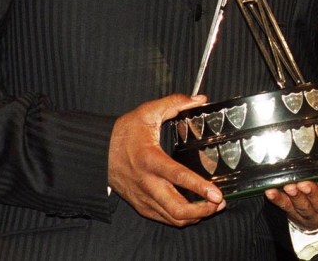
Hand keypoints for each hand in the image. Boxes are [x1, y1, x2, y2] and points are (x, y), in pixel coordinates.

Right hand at [108, 94, 224, 226]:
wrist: (97, 153)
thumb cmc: (123, 133)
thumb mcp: (147, 111)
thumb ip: (175, 102)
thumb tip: (199, 99)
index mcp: (150, 160)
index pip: (178, 177)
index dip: (200, 187)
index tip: (217, 194)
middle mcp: (147, 183)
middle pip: (177, 208)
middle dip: (203, 210)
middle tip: (220, 202)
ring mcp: (144, 197)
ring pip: (173, 218)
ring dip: (196, 216)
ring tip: (213, 207)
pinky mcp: (141, 205)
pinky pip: (164, 219)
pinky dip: (182, 218)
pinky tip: (195, 210)